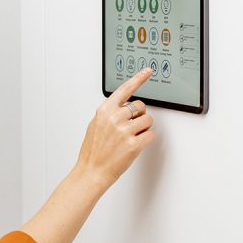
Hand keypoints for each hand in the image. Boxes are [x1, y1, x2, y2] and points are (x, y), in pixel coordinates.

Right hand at [74, 68, 156, 189]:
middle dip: (139, 115)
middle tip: (131, 126)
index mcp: (105, 111)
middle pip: (141, 106)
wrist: (92, 170)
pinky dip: (146, 139)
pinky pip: (150, 135)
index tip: (147, 71)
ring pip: (148, 120)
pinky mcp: (134, 144)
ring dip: (143, 128)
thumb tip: (123, 108)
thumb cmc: (93, 150)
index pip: (125, 90)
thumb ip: (108, 113)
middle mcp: (115, 118)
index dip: (138, 79)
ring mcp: (124, 131)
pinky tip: (135, 144)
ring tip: (131, 137)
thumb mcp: (95, 125)